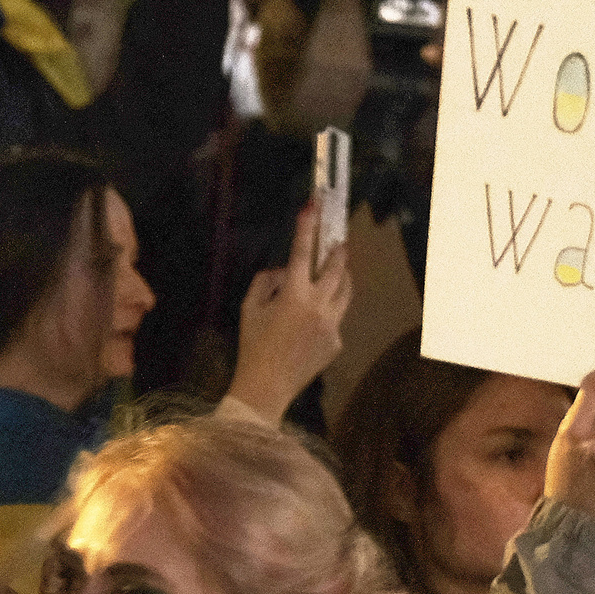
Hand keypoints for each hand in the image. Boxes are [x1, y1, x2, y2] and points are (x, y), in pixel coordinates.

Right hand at [223, 196, 352, 422]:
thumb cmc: (252, 347)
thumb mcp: (248, 309)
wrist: (266, 387)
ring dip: (342, 277)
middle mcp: (318, 307)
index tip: (313, 206)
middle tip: (338, 241)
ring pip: (346, 292)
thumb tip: (283, 271)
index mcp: (294, 296)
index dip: (306, 226)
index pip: (301, 252)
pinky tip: (316, 319)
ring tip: (337, 271)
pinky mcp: (336, 342)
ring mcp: (331, 325)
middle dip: (338, 250)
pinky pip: (337, 318)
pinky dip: (329, 311)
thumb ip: (265, 282)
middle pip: (337, 268)